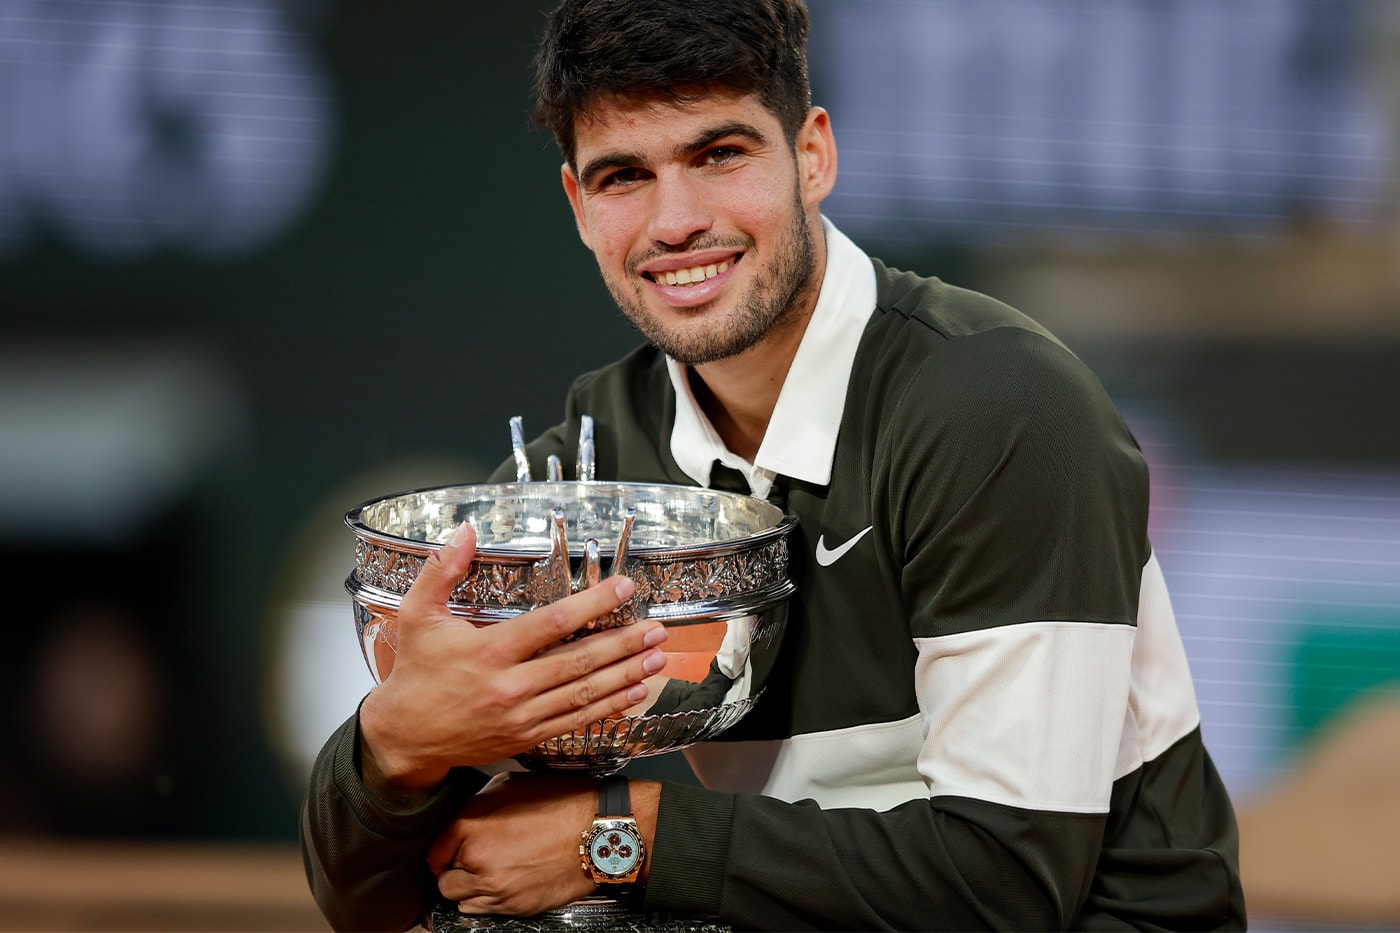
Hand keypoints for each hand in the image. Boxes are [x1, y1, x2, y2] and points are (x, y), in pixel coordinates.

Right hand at [358, 522, 667, 799]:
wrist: (404, 737)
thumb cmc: (415, 673)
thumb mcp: (416, 615)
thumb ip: (440, 571)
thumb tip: (465, 532)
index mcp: (489, 651)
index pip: (552, 623)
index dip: (593, 604)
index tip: (623, 589)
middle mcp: (510, 686)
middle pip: (579, 660)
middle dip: (624, 642)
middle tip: (656, 628)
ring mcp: (522, 715)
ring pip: (585, 693)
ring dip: (626, 674)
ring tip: (657, 657)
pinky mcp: (527, 736)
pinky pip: (576, 720)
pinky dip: (609, 706)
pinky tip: (633, 693)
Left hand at [427, 773, 660, 917]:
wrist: (597, 831)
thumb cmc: (562, 802)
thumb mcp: (511, 784)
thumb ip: (477, 803)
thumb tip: (464, 818)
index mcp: (471, 823)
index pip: (434, 851)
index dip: (444, 850)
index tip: (452, 851)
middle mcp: (477, 858)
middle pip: (443, 881)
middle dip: (455, 872)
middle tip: (473, 862)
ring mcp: (495, 886)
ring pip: (459, 901)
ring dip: (469, 890)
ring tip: (489, 874)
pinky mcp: (513, 906)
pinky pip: (482, 912)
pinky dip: (486, 902)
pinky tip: (503, 884)